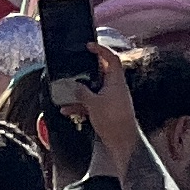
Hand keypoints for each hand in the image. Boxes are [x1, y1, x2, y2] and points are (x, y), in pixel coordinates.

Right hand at [63, 39, 139, 166]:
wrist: (122, 143)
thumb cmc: (112, 120)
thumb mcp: (93, 104)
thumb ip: (82, 92)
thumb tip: (75, 86)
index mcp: (116, 81)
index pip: (111, 58)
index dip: (101, 50)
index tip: (89, 46)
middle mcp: (115, 88)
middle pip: (101, 73)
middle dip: (87, 71)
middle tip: (76, 67)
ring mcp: (111, 100)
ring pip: (94, 90)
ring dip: (80, 91)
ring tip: (66, 92)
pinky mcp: (107, 111)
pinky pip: (91, 104)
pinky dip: (80, 106)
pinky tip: (67, 111)